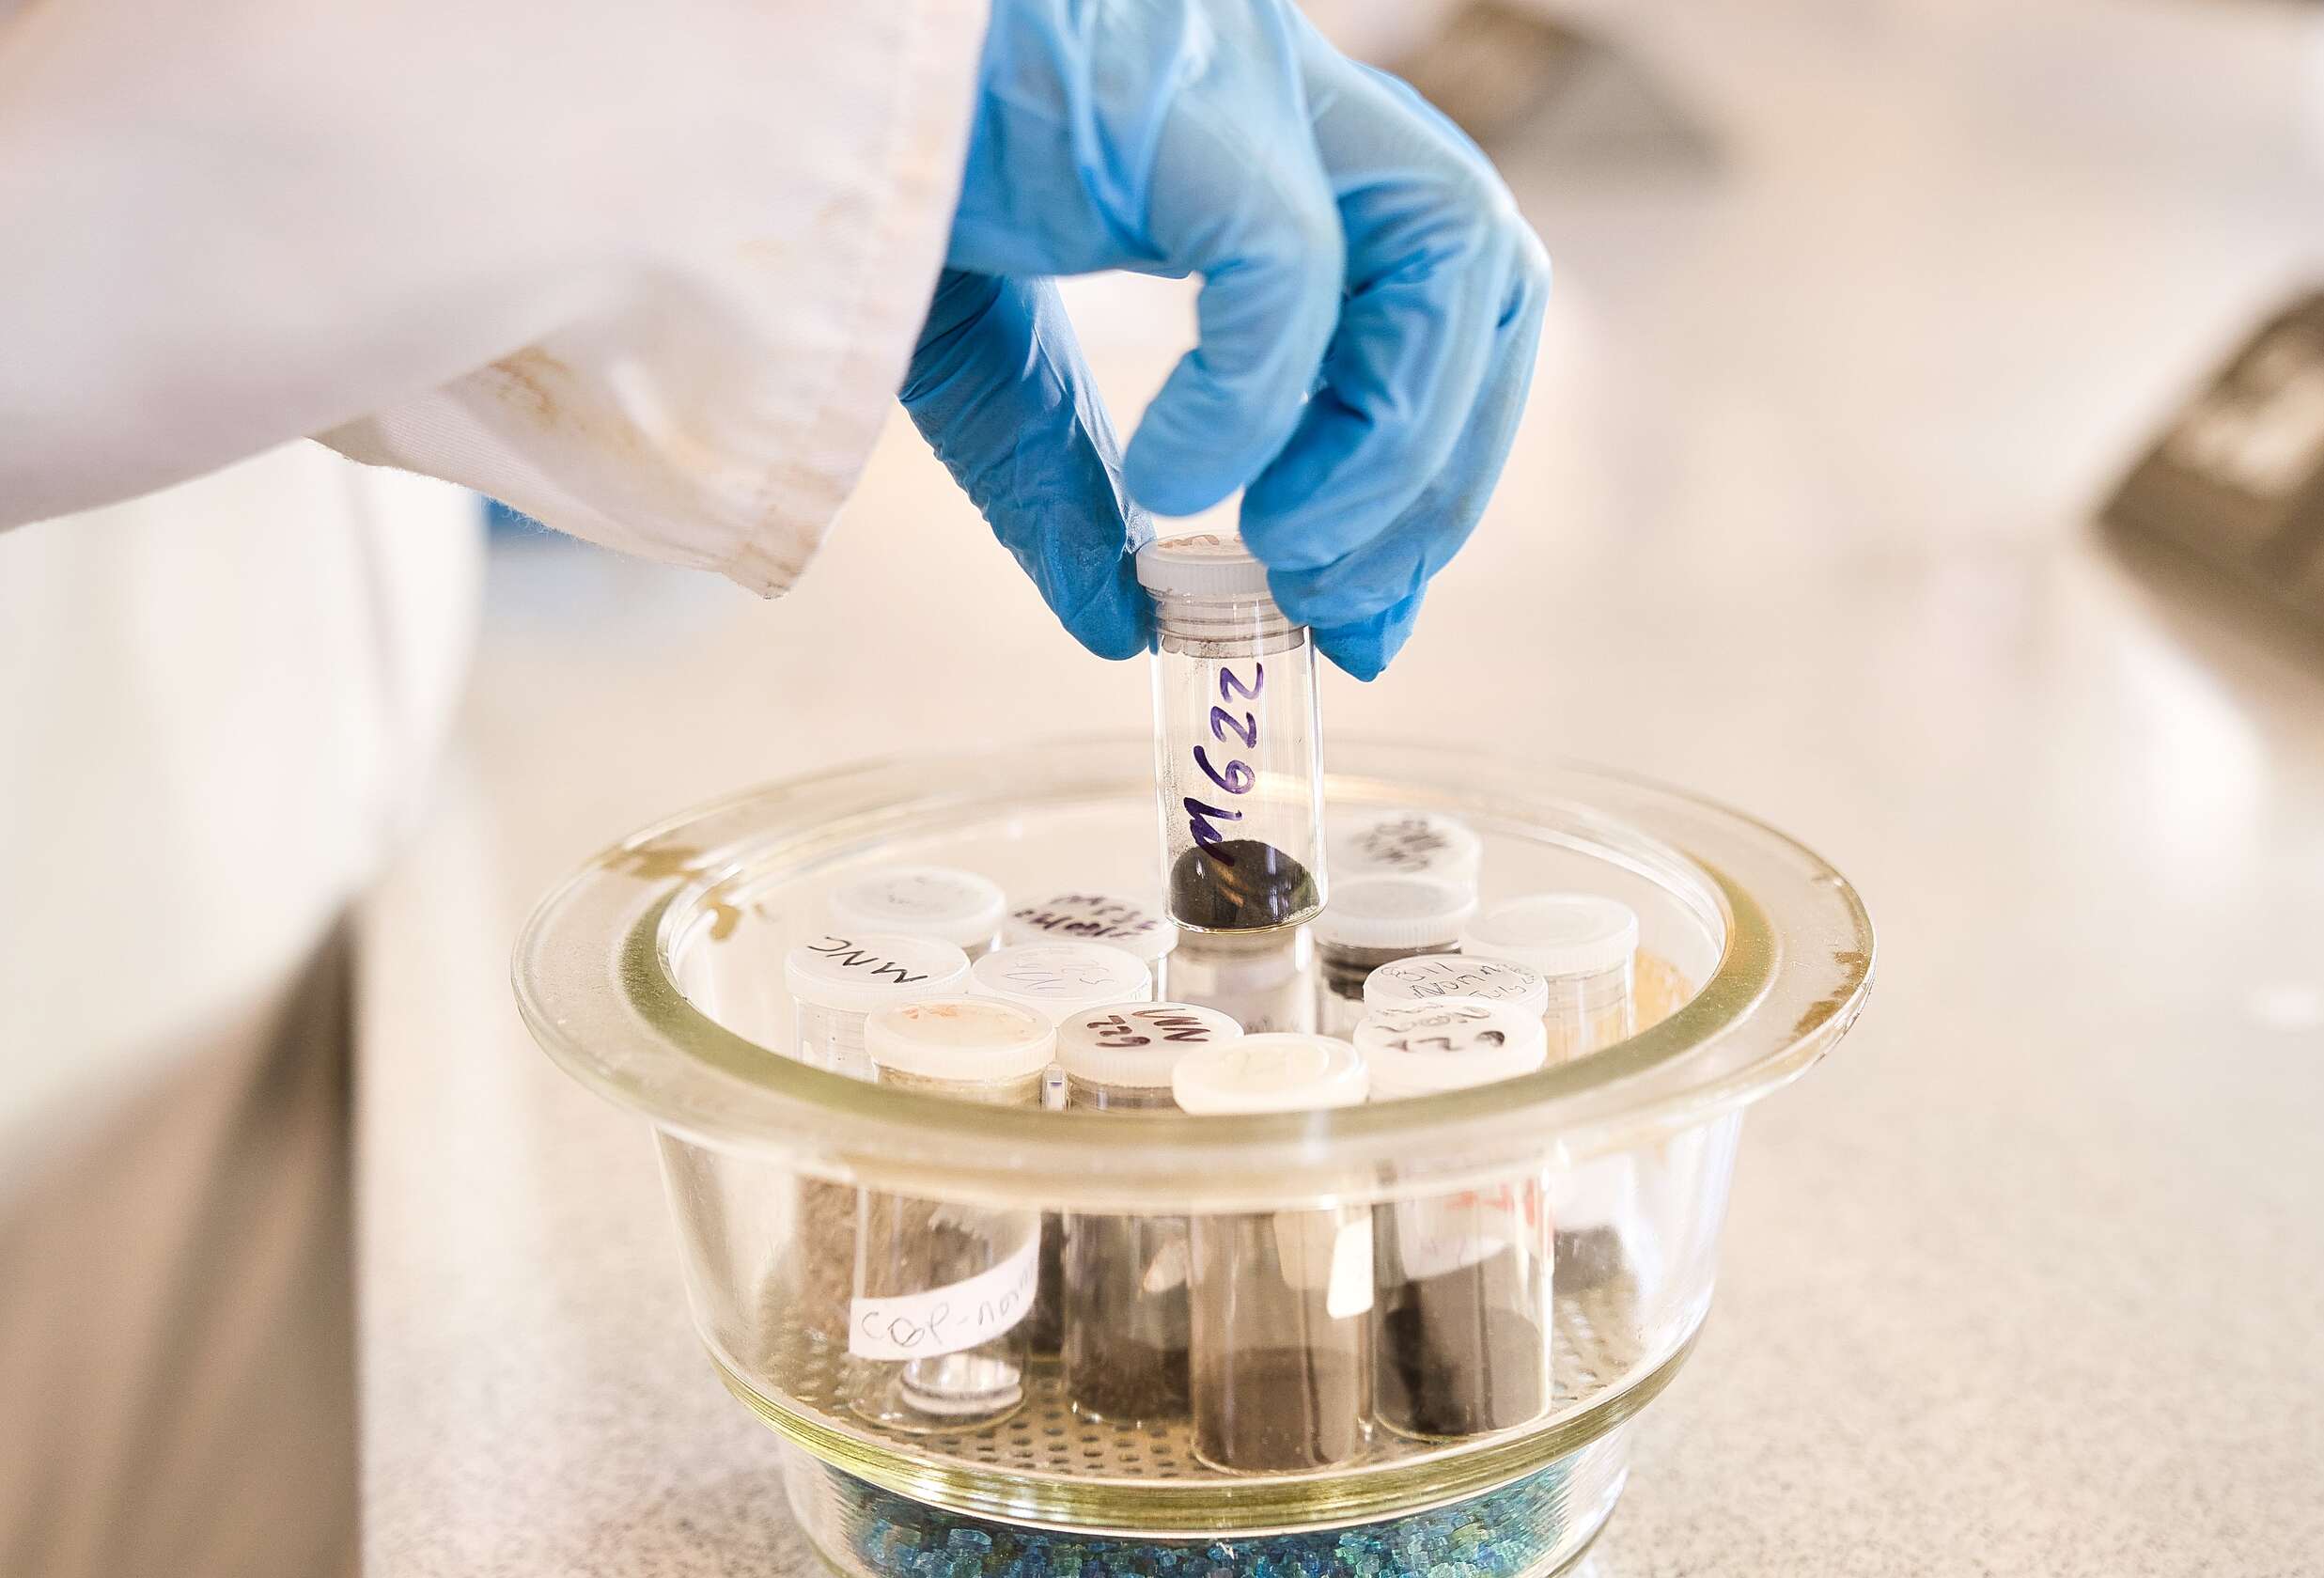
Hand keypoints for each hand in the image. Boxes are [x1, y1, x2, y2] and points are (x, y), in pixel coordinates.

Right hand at [899, 0, 1548, 679]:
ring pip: (1450, 249)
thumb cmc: (832, 160)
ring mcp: (1236, 72)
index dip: (1433, 470)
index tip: (1362, 617)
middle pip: (1480, 274)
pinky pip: (1287, 259)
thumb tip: (1119, 626)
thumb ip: (1057, 479)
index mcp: (1249, 140)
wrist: (704, 66)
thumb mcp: (971, 353)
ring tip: (1285, 553)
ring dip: (1396, 443)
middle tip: (1334, 601)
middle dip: (1439, 472)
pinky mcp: (1170, 87)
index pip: (1431, 296)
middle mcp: (1274, 90)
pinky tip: (1177, 478)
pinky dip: (1257, 399)